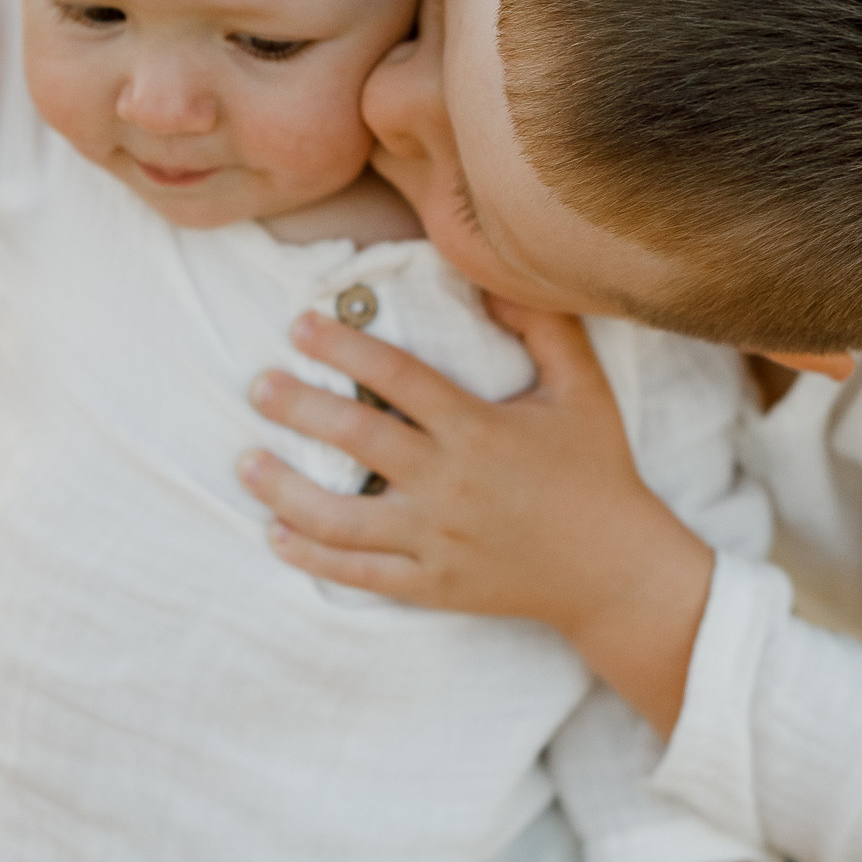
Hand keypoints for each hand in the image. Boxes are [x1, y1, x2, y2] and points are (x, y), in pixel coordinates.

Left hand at [243, 303, 714, 729]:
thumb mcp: (583, 389)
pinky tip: (276, 534)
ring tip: (246, 463)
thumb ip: (543, 327)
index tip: (300, 324)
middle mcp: (450, 484)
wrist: (614, 571)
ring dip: (285, 489)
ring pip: (341, 517)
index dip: (344, 345)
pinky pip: (358, 573)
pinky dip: (311, 556)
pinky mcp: (432, 585)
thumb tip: (490, 276)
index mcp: (480, 429)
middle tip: (257, 385)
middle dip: (298, 407)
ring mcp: (437, 540)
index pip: (397, 377)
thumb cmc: (598, 469)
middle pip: (357, 439)